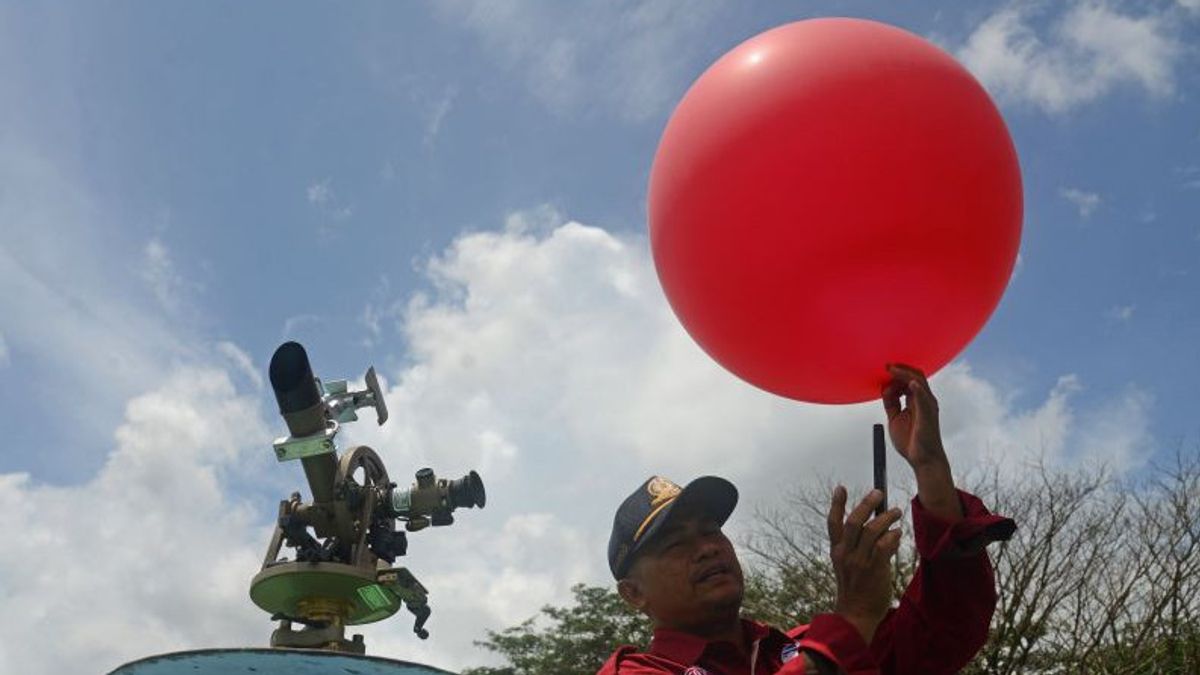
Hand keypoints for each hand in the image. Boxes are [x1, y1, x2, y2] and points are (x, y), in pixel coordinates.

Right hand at [827, 487, 901, 642]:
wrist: (856, 614)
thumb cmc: (855, 589)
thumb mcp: (847, 566)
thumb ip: (858, 547)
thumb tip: (879, 527)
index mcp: (837, 551)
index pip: (833, 522)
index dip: (837, 504)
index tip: (841, 488)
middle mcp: (846, 553)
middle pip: (854, 521)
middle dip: (866, 504)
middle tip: (878, 493)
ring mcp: (859, 561)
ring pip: (872, 530)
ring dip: (886, 517)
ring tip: (896, 512)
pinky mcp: (874, 569)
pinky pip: (885, 545)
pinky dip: (893, 536)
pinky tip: (898, 534)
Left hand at [881, 363, 946, 470]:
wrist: (923, 460)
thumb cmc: (911, 440)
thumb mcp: (895, 418)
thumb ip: (891, 403)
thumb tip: (884, 389)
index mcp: (917, 400)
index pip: (909, 379)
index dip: (897, 373)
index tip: (883, 371)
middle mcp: (924, 400)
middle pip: (915, 375)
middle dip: (901, 368)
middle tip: (886, 365)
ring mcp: (927, 406)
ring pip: (918, 381)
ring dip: (903, 374)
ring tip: (890, 369)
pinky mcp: (928, 415)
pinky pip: (923, 398)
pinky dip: (917, 389)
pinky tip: (909, 383)